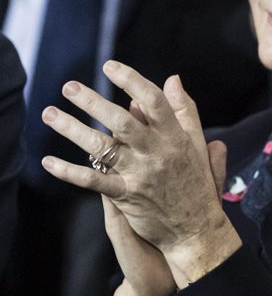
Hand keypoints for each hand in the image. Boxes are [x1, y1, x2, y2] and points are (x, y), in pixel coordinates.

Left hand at [40, 62, 241, 286]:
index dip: (131, 81)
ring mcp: (141, 174)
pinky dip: (69, 172)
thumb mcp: (197, 143)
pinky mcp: (127, 196)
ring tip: (50, 114)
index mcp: (176, 136)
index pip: (153, 101)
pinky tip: (49, 162)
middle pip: (122, 121)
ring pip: (102, 147)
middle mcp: (158, 152)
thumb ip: (185, 110)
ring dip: (72, 130)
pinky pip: (93, 181)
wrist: (196, 228)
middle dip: (93, 102)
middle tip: (69, 87)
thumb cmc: (196, 183)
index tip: (110, 66)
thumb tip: (172, 79)